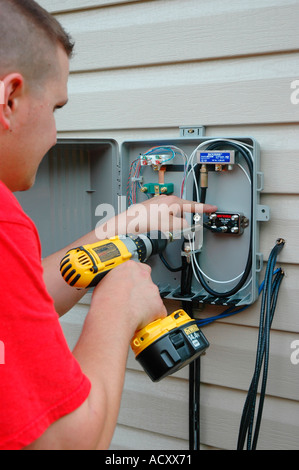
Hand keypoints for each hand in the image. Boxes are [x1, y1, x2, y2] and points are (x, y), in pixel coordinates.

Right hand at [90, 260, 166, 333]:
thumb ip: (114, 280)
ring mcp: (152, 290)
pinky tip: (141, 319)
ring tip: (133, 312)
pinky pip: (158, 311)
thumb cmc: (105, 301)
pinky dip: (152, 316)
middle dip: (141, 291)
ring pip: (153, 297)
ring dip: (146, 303)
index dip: (134, 278)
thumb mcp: (103, 282)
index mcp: (130, 268)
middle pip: (147, 282)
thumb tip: (112, 286)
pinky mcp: (158, 305)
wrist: (112, 315)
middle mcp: (144, 276)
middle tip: (131, 299)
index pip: (138, 268)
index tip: (131, 284)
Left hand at [98, 195, 216, 237]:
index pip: (193, 205)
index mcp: (173, 201)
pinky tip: (157, 228)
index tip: (213, 208)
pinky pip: (163, 215)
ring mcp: (158, 202)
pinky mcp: (151, 208)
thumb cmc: (145, 222)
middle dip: (182, 220)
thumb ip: (183, 225)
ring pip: (172, 214)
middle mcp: (166, 199)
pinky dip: (163, 222)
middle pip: (182, 210)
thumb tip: (186, 226)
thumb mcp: (170, 226)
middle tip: (179, 228)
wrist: (128, 224)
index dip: (204, 208)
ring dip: (171, 222)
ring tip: (162, 230)